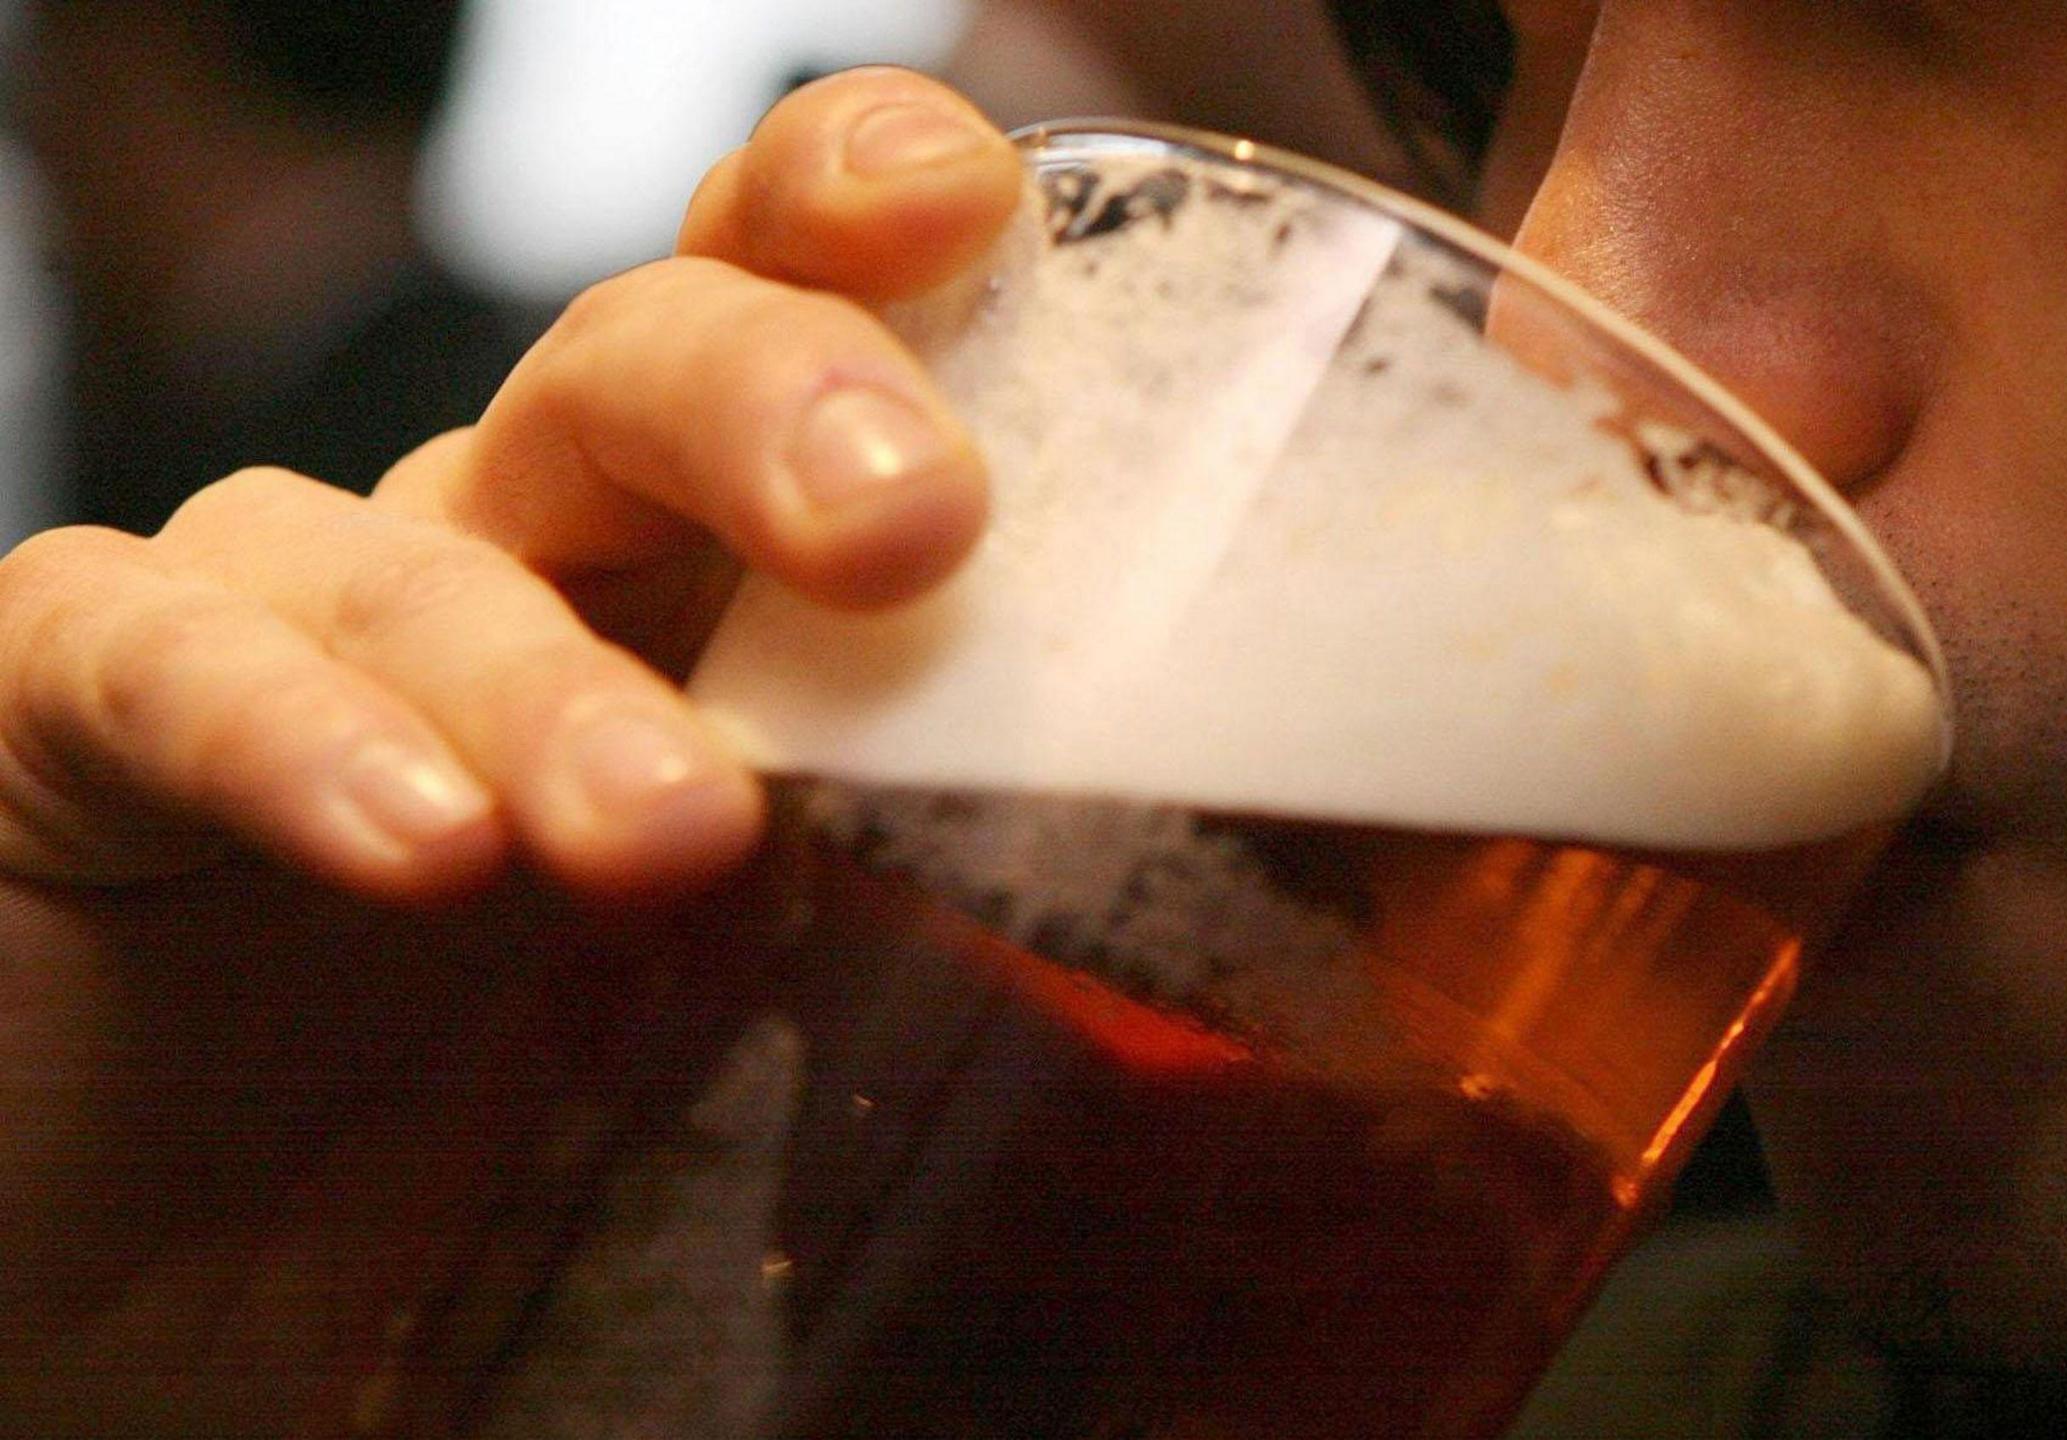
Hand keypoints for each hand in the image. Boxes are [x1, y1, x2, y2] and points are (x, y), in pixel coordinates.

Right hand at [0, 69, 1019, 1435]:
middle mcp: (511, 571)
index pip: (794, 338)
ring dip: (553, 674)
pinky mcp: (58, 715)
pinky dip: (285, 734)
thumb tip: (1294, 969)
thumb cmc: (508, 1153)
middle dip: (770, 397)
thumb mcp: (790, 1039)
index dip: (862, 237)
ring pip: (419, 541)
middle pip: (634, 373)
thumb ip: (980, 953)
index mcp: (702, 606)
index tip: (969, 206)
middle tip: (910, 522)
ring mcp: (286, 627)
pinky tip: (414, 846)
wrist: (170, 1293)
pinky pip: (156, 658)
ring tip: (670, 834)